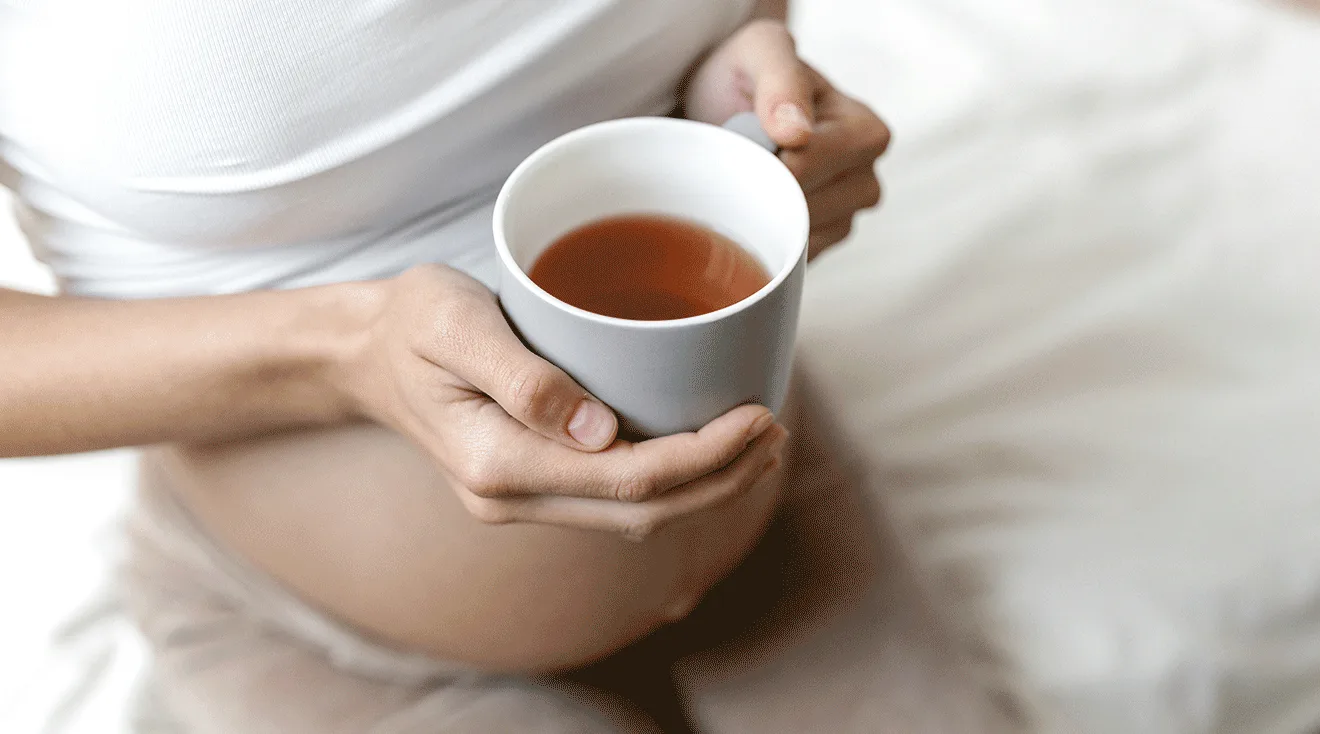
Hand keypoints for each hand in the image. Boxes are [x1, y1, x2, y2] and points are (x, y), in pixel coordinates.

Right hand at [337, 265, 788, 537]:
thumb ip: (523, 379)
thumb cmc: (411, 323)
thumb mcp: (454, 325)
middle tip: (776, 433)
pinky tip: (699, 448)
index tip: (761, 416)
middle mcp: (510, 497)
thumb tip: (599, 430)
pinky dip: (666, 481)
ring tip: (757, 445)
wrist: (362, 355)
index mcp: (496, 461)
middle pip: (642, 511)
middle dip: (721, 481)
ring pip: (631, 515)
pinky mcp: (528, 485)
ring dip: (702, 488)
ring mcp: (517, 500)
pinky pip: (611, 499)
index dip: (706, 457)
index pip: (628, 478)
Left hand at [683, 20, 890, 259]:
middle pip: (801, 210)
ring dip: (758, 214)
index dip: (760, 162)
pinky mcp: (819, 244)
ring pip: (795, 240)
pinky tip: (751, 205)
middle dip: (758, 189)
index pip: (805, 170)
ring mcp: (845, 217)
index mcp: (865, 132)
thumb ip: (780, 82)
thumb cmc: (748, 73)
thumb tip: (797, 133)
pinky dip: (762, 238)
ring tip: (745, 177)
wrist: (727, 103)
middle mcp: (865, 179)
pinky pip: (788, 260)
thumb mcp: (759, 53)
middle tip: (737, 159)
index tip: (740, 141)